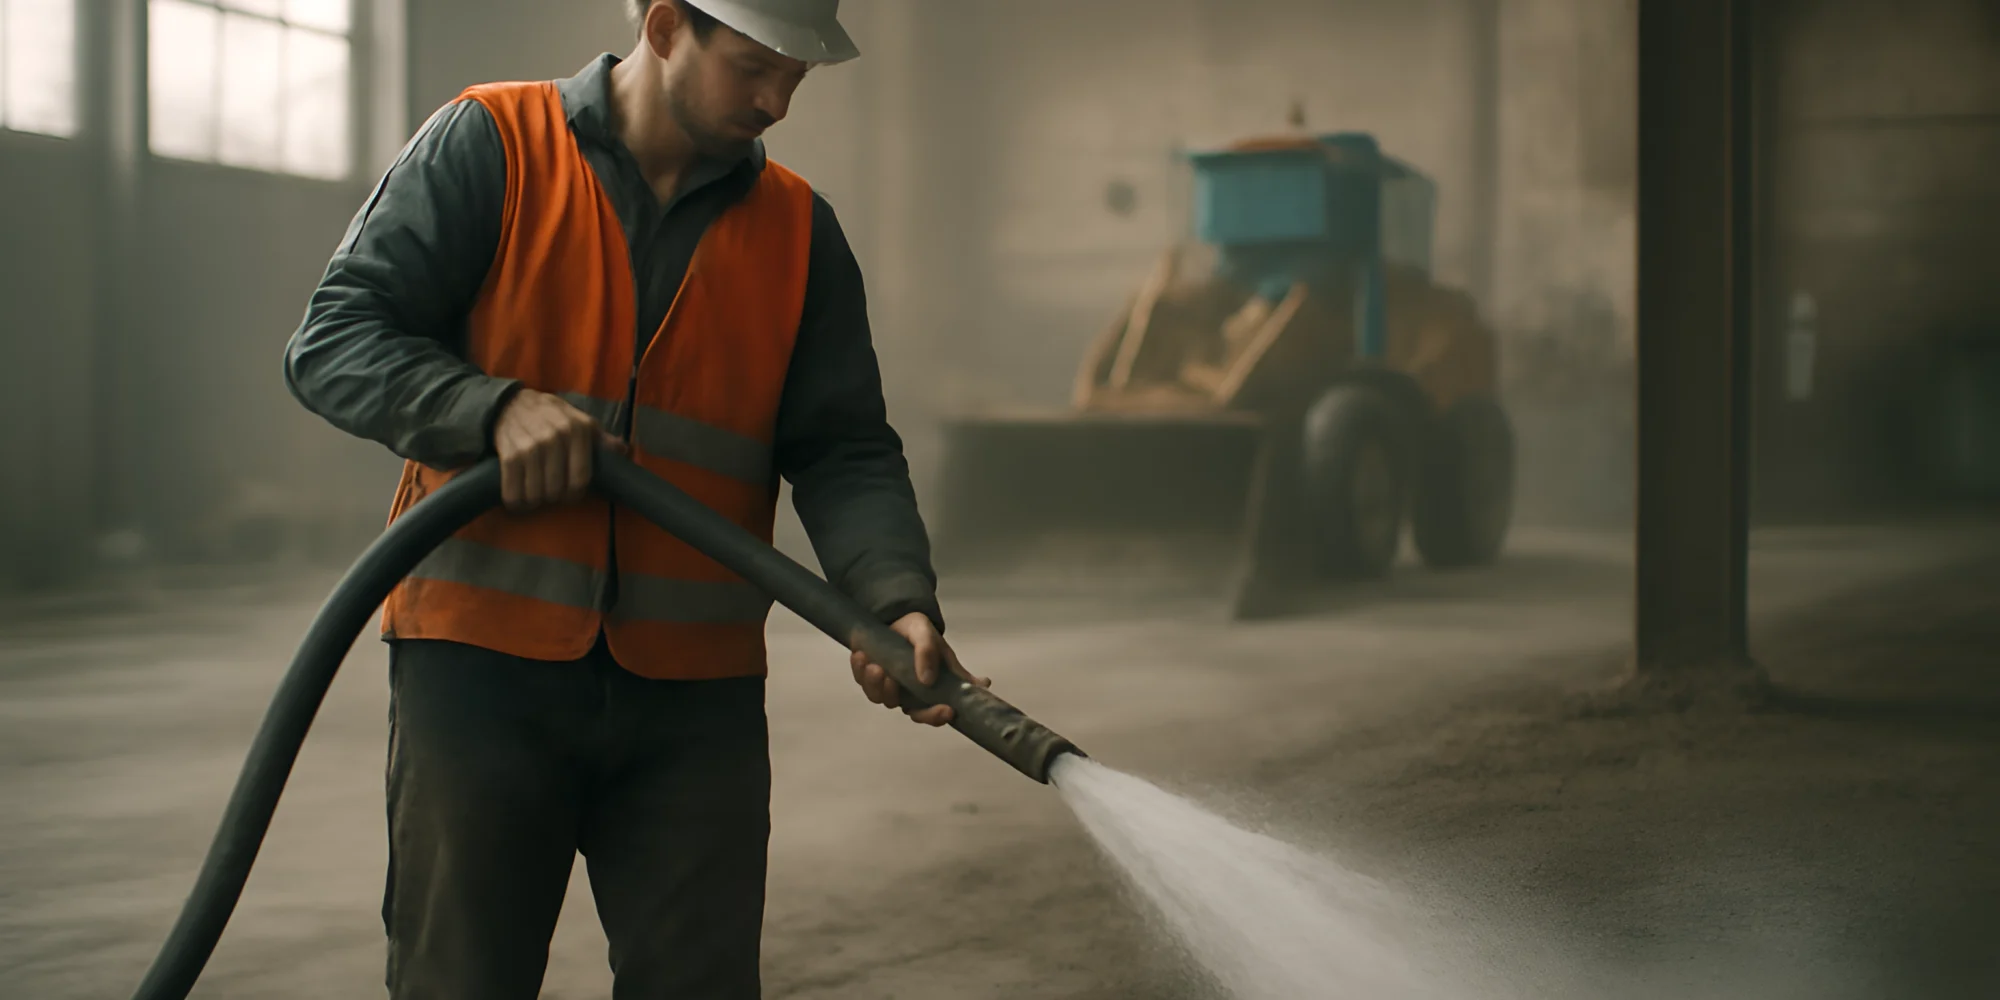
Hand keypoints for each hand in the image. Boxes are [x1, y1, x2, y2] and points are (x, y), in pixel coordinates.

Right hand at [491, 389, 618, 511]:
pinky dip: (515, 501)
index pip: (581, 476)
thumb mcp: (580, 420)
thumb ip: (601, 438)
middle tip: (551, 494)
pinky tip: (518, 500)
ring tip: (535, 496)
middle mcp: (555, 437)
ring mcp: (531, 447)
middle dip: (554, 497)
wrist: (511, 403)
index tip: (571, 495)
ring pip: (536, 494)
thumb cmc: (552, 416)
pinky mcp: (510, 455)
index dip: (576, 493)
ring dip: (535, 501)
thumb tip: (623, 450)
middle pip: (558, 489)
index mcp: (577, 429)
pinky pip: (513, 491)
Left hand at [849, 612, 991, 726]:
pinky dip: (860, 670)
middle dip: (897, 697)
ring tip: (875, 666)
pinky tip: (860, 655)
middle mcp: (911, 694)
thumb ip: (935, 654)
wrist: (895, 618)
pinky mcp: (870, 679)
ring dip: (876, 684)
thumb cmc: (918, 631)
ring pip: (882, 698)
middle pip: (907, 711)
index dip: (939, 716)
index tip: (948, 710)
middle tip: (892, 681)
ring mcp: (890, 689)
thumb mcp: (929, 636)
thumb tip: (963, 681)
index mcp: (930, 689)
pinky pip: (863, 681)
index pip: (935, 713)